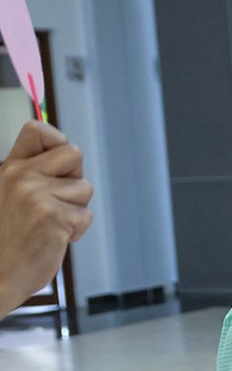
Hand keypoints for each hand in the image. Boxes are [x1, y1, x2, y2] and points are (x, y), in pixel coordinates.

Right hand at [0, 121, 92, 317]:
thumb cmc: (6, 239)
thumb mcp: (7, 195)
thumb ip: (31, 175)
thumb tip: (66, 154)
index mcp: (9, 168)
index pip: (38, 130)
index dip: (58, 142)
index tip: (60, 164)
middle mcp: (21, 176)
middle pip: (74, 154)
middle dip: (74, 178)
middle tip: (59, 201)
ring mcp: (37, 196)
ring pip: (84, 188)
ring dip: (76, 210)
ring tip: (52, 225)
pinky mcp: (54, 217)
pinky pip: (85, 216)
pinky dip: (76, 230)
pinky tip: (55, 238)